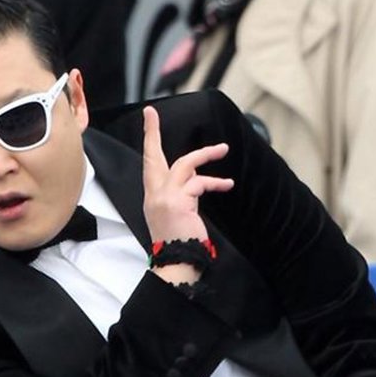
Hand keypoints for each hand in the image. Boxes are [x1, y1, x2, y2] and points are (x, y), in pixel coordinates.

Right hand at [141, 102, 232, 247]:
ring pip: (184, 164)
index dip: (149, 139)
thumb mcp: (174, 215)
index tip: (148, 117)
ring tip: (223, 149)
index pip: (149, 164)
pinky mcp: (178, 202)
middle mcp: (154, 195)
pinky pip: (199, 183)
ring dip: (205, 154)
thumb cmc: (179, 243)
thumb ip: (181, 194)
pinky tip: (227, 185)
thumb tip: (196, 178)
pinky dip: (215, 182)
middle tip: (151, 113)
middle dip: (151, 133)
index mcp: (152, 197)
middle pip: (153, 156)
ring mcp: (165, 197)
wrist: (177, 262)